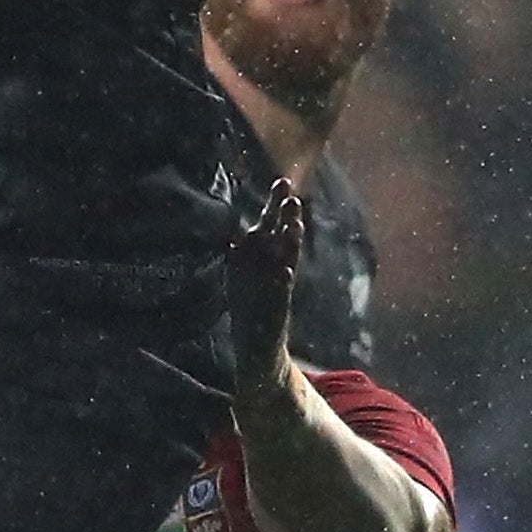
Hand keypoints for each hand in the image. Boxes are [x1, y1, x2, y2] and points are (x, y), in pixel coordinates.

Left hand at [228, 178, 311, 390]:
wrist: (258, 350)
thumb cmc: (251, 312)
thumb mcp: (245, 281)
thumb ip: (246, 258)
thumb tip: (237, 238)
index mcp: (264, 261)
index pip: (271, 226)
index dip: (276, 205)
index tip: (283, 181)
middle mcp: (273, 270)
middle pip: (280, 237)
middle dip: (285, 216)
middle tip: (292, 193)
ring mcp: (275, 290)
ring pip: (284, 262)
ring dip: (289, 244)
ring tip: (294, 225)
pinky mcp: (275, 312)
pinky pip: (280, 295)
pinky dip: (282, 283)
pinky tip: (286, 272)